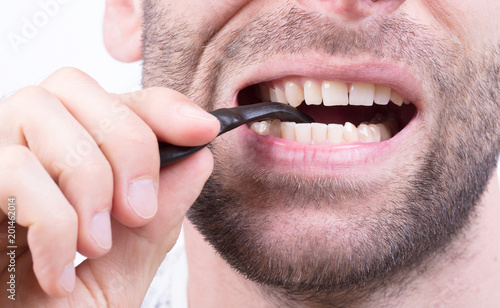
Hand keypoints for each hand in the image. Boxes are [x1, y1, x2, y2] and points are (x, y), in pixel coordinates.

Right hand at [0, 68, 218, 305]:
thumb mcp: (124, 270)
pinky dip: (53, 221)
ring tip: (97, 245)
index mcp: (62, 167)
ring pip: (37, 109)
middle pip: (72, 85)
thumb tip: (197, 158)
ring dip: (89, 180)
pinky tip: (58, 272)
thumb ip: (157, 217)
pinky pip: (11, 168)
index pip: (112, 99)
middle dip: (127, 141)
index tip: (204, 130)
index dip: (161, 105)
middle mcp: (21, 155)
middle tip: (139, 209)